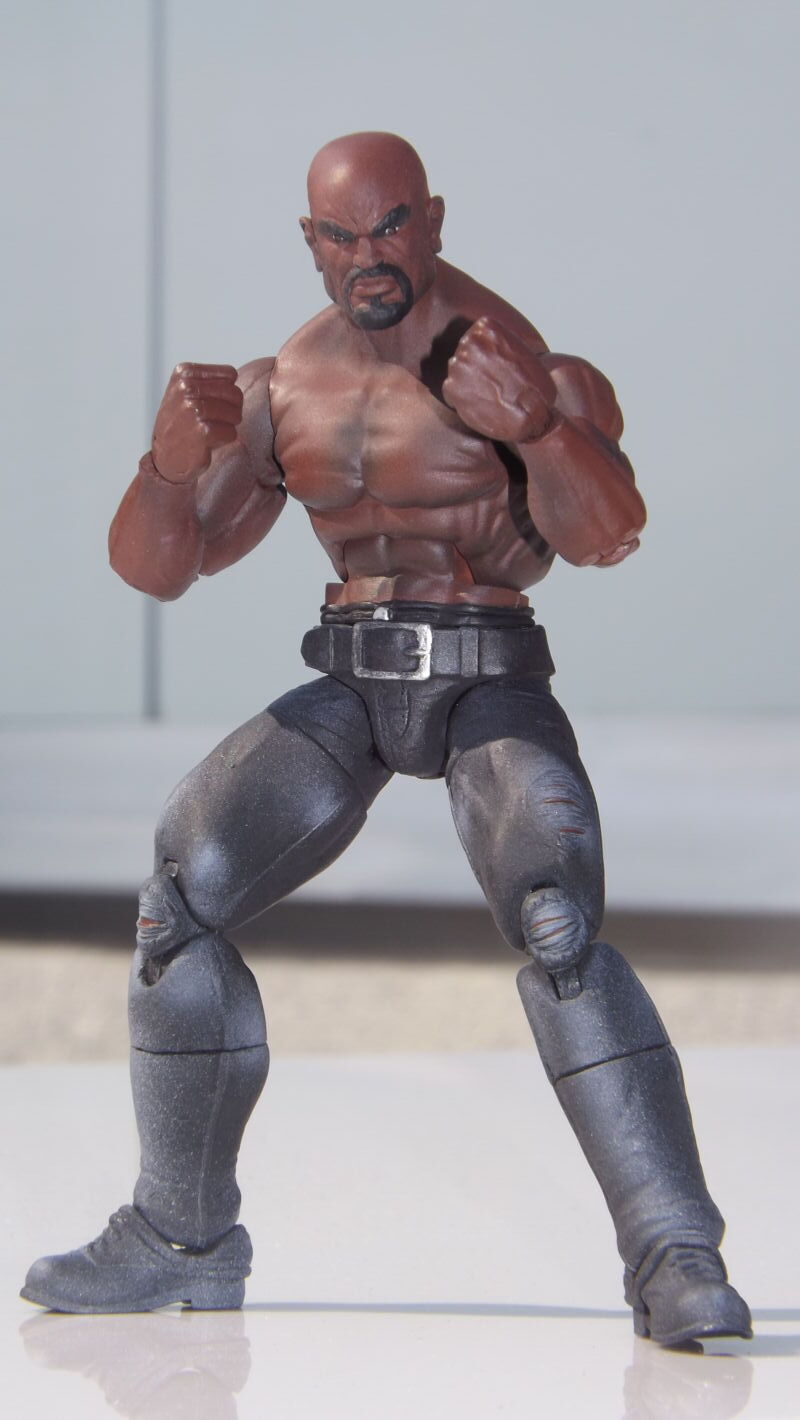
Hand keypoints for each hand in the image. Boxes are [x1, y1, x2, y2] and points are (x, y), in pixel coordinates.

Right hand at [152, 363, 243, 481]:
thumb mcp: (184, 390)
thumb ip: (208, 379)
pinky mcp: (203, 431)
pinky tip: (208, 442)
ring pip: (236, 413)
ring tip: (210, 430)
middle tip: (215, 420)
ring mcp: (194, 409)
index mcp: (184, 373)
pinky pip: (232, 432)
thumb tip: (234, 378)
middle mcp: (186, 388)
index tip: (212, 402)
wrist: (164, 455)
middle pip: (235, 393)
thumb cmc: (180, 422)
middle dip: (232, 409)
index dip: (227, 391)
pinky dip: (224, 440)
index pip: (230, 374)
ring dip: (227, 426)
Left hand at [442, 317, 556, 442]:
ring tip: (488, 393)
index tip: (496, 364)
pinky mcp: (451, 388)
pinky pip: (450, 391)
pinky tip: (479, 403)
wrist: (530, 417)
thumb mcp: (522, 350)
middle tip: (492, 381)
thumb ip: (500, 344)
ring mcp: (458, 365)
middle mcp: (469, 342)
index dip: (485, 352)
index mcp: (487, 328)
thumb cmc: (533, 387)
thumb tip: (489, 347)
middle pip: (464, 352)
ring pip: (457, 371)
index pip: (476, 335)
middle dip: (475, 366)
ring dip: (467, 381)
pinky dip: (461, 398)